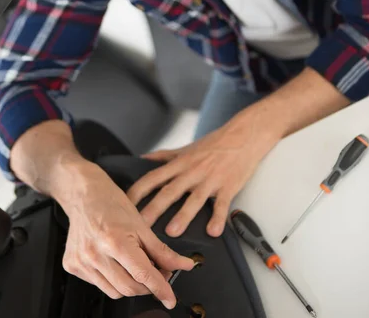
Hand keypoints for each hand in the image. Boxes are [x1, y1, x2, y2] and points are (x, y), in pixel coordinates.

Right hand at [60, 161, 193, 308]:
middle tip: (156, 272)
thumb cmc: (112, 204)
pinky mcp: (72, 266)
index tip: (170, 298)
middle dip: (147, 286)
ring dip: (130, 285)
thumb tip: (183, 265)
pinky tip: (114, 262)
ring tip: (134, 264)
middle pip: (129, 289)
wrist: (84, 195)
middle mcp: (96, 254)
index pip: (143, 275)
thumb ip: (162, 251)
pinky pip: (99, 285)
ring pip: (114, 291)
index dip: (160, 288)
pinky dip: (112, 279)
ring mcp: (81, 262)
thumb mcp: (141, 224)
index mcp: (115, 241)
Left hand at [127, 111, 278, 237]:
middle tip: (141, 225)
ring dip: (183, 215)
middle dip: (154, 208)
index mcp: (180, 163)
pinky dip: (218, 217)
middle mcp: (192, 171)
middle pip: (170, 190)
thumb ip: (164, 157)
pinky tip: (213, 231)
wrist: (243, 136)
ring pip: (194, 198)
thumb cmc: (214, 144)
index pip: (153, 177)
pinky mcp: (228, 186)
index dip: (137, 190)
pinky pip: (222, 204)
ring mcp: (210, 179)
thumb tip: (142, 159)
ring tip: (172, 232)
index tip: (125, 204)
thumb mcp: (186, 149)